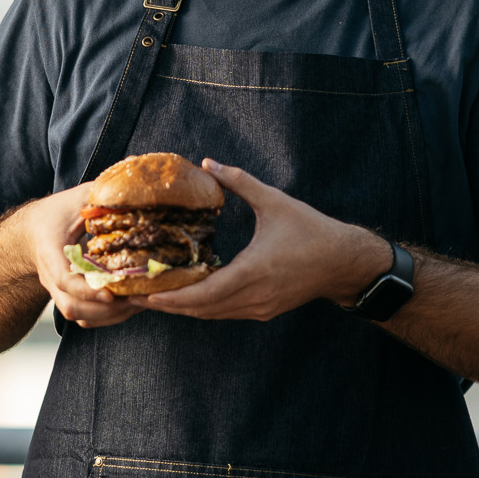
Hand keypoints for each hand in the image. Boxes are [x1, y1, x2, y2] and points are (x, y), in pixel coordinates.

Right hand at [15, 183, 146, 328]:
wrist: (32, 232)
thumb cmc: (56, 213)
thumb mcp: (75, 198)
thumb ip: (100, 192)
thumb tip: (134, 168)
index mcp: (50, 252)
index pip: (64, 279)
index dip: (87, 289)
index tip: (111, 292)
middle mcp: (51, 277)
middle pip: (72, 306)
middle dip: (105, 309)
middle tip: (136, 298)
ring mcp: (57, 291)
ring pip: (79, 316)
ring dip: (109, 315)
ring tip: (138, 302)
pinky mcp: (67, 298)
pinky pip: (84, 317)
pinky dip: (106, 317)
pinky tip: (129, 304)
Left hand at [138, 159, 392, 321]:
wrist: (344, 263)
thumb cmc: (311, 231)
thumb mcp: (274, 201)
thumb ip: (239, 182)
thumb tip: (207, 163)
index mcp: (253, 272)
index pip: (203, 293)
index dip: (171, 296)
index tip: (144, 293)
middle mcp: (253, 296)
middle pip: (200, 309)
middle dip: (166, 305)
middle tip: (134, 296)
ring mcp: (258, 308)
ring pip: (211, 314)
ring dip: (182, 308)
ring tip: (151, 298)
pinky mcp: (263, 310)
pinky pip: (224, 312)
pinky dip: (201, 307)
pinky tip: (185, 296)